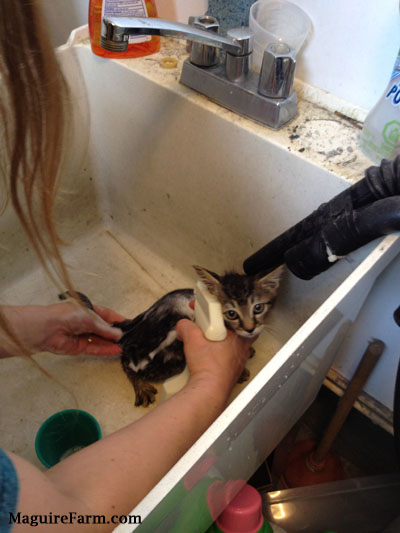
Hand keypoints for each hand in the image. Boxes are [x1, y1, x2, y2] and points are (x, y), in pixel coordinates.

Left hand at [1, 302, 124, 356]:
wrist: (45, 328)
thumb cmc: (64, 315)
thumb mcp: (90, 317)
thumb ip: (104, 327)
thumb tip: (118, 334)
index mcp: (86, 310)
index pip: (105, 315)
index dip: (116, 319)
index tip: (128, 324)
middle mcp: (84, 322)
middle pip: (103, 329)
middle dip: (115, 332)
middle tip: (129, 336)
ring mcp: (81, 335)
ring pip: (100, 340)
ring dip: (112, 342)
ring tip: (126, 345)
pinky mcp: (78, 348)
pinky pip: (94, 349)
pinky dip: (105, 350)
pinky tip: (116, 350)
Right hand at [176, 319, 252, 403]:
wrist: (209, 391)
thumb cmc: (209, 367)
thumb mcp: (192, 339)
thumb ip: (186, 327)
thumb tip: (183, 325)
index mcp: (238, 335)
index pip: (228, 316)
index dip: (213, 310)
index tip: (202, 311)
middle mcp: (242, 347)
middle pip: (230, 329)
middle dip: (215, 326)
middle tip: (202, 325)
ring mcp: (238, 360)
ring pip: (228, 343)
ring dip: (215, 340)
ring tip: (201, 341)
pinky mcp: (231, 371)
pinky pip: (225, 356)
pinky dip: (215, 353)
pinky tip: (204, 356)